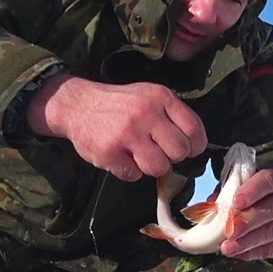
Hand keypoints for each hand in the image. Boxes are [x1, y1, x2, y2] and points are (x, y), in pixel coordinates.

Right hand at [27, 75, 205, 180]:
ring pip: (159, 168)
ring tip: (140, 155)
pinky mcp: (109, 152)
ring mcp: (126, 133)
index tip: (186, 148)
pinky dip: (129, 171)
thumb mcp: (149, 96)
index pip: (194, 129)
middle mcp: (145, 113)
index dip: (194, 145)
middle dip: (172, 157)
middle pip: (179, 152)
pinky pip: (133, 175)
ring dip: (152, 167)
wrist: (77, 105)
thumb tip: (194, 145)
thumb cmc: (120, 105)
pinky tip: (121, 157)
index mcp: (160, 97)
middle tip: (158, 151)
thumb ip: (172, 115)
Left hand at [222, 168, 272, 260]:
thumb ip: (225, 195)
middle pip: (270, 209)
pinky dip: (255, 252)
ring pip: (271, 231)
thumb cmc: (251, 197)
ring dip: (248, 242)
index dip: (252, 192)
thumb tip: (209, 209)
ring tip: (228, 248)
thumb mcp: (238, 189)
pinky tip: (240, 253)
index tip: (236, 203)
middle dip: (247, 222)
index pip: (267, 181)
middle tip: (229, 232)